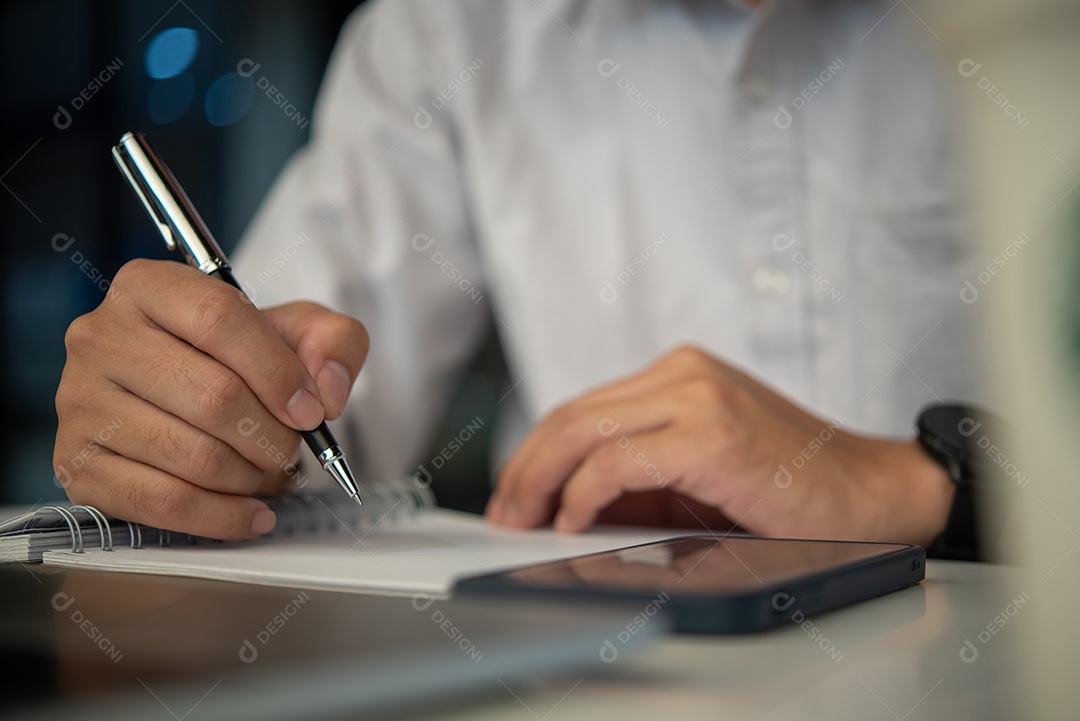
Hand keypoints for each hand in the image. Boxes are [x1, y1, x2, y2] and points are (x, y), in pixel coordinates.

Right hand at [54, 259, 368, 539]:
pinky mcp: (77, 462)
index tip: (310, 410)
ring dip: (249, 476)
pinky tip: (251, 514)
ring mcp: (81, 401)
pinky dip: (221, 517)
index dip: (277, 372)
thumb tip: (327, 391)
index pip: (218, 319)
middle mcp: (100, 337)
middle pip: (212, 395)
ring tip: (263, 471)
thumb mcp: (297, 330)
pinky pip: (162, 502)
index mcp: (148, 287)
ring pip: (192, 455)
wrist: (185, 398)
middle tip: (289, 448)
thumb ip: (333, 341)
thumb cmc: (239, 358)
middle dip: (270, 435)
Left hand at [486, 346, 953, 546]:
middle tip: (505, 512)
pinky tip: (571, 521)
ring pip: (583, 431)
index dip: (536, 453)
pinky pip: (618, 462)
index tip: (514, 492)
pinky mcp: (710, 433)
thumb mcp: (696, 474)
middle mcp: (683, 374)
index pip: (582, 408)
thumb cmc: (789, 489)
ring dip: (541, 481)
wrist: (870, 493)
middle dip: (525, 468)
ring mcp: (696, 397)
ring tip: (524, 520)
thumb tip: (564, 505)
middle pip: (571, 416)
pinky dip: (583, 494)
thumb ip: (636, 476)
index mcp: (679, 373)